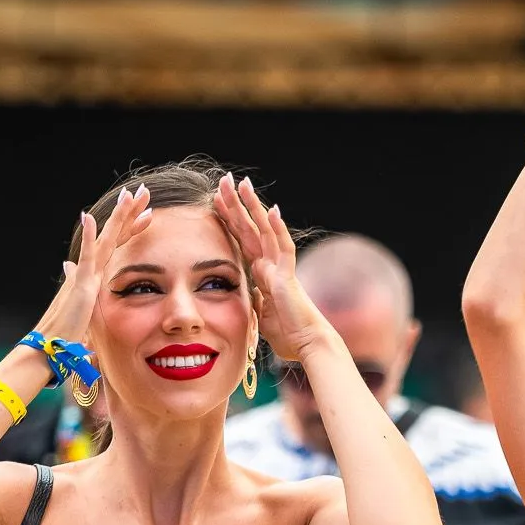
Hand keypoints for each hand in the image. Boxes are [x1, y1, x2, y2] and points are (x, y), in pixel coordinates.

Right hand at [35, 183, 154, 344]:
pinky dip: (88, 238)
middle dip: (129, 213)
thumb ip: (89, 299)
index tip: (148, 215)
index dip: (132, 229)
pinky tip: (89, 218)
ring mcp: (85, 274)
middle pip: (114, 235)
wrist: (52, 345)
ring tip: (128, 196)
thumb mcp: (88, 313)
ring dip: (116, 217)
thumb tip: (80, 285)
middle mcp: (91, 270)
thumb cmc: (69, 334)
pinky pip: (86, 257)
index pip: (118, 246)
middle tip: (144, 192)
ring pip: (104, 239)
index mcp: (96, 275)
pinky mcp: (80, 284)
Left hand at [212, 175, 329, 361]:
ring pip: (265, 231)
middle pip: (250, 228)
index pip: (241, 240)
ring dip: (253, 207)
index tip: (216, 200)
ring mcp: (280, 268)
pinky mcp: (288, 276)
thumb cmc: (288, 335)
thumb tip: (246, 295)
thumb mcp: (261, 315)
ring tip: (243, 184)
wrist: (307, 345)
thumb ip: (254, 300)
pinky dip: (277, 229)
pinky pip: (283, 248)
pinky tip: (271, 210)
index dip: (230, 219)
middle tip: (225, 180)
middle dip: (236, 204)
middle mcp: (271, 265)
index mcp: (262, 273)